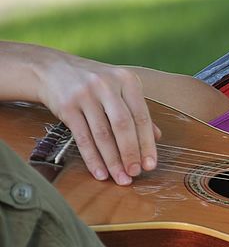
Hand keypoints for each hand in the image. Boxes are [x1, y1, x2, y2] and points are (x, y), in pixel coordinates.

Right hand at [37, 51, 159, 184]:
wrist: (52, 68)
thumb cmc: (93, 82)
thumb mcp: (119, 89)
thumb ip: (137, 110)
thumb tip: (156, 136)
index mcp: (127, 80)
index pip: (142, 117)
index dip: (147, 144)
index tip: (150, 164)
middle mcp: (107, 85)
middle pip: (123, 126)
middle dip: (131, 154)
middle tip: (135, 173)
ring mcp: (85, 94)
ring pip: (103, 134)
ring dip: (113, 161)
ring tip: (120, 178)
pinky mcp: (67, 106)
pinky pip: (82, 137)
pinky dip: (93, 158)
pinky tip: (100, 172)